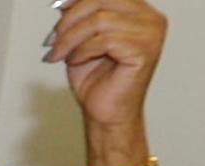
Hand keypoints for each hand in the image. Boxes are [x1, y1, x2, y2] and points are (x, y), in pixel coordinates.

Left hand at [47, 0, 166, 133]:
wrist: (105, 115)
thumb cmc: (97, 81)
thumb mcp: (83, 39)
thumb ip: (79, 15)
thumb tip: (63, 0)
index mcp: (140, 10)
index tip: (57, 8)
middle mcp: (150, 17)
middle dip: (72, 17)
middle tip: (53, 37)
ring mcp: (151, 33)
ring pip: (100, 19)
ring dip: (72, 37)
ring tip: (60, 53)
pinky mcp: (144, 51)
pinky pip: (104, 40)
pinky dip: (82, 50)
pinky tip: (74, 61)